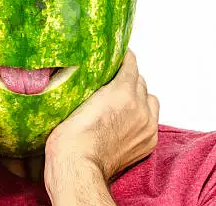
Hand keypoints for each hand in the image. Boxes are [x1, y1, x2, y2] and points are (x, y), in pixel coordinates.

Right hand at [45, 49, 159, 181]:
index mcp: (122, 92)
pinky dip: (142, 115)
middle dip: (128, 78)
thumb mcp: (77, 99)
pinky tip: (126, 119)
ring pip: (149, 99)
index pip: (131, 63)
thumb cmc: (70, 135)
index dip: (123, 57)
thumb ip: (95, 83)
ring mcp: (147, 125)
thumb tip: (98, 75)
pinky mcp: (149, 141)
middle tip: (112, 80)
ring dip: (138, 96)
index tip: (117, 55)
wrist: (77, 166)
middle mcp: (139, 106)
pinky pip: (151, 119)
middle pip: (140, 81)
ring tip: (121, 100)